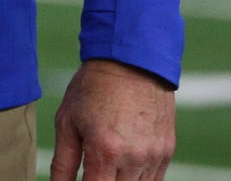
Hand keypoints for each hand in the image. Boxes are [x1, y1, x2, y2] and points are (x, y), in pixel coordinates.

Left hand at [49, 58, 175, 180]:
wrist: (131, 61)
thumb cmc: (92, 89)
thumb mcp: (66, 121)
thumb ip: (62, 162)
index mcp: (105, 151)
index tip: (79, 180)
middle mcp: (134, 158)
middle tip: (91, 169)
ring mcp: (154, 156)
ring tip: (107, 165)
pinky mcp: (167, 151)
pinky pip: (154, 180)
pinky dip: (138, 179)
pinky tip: (124, 167)